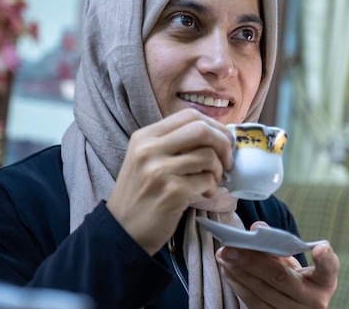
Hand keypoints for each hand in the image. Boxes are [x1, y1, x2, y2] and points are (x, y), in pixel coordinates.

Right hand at [106, 109, 232, 254]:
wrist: (122, 232)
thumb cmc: (140, 195)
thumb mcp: (146, 160)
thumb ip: (174, 144)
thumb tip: (216, 135)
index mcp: (145, 136)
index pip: (189, 115)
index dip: (214, 126)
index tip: (223, 140)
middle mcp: (150, 149)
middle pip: (201, 130)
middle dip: (223, 143)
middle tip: (227, 160)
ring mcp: (160, 170)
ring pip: (208, 156)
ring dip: (218, 170)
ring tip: (212, 181)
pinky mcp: (172, 191)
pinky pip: (207, 180)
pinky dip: (212, 187)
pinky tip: (204, 194)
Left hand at [216, 222, 339, 308]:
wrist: (300, 307)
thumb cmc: (300, 278)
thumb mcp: (298, 261)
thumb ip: (280, 244)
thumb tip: (258, 228)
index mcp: (324, 282)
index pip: (329, 269)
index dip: (325, 258)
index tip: (320, 248)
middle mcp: (312, 301)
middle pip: (280, 278)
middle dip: (252, 261)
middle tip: (230, 248)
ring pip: (261, 293)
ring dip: (238, 272)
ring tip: (224, 256)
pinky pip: (253, 303)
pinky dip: (238, 284)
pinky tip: (228, 271)